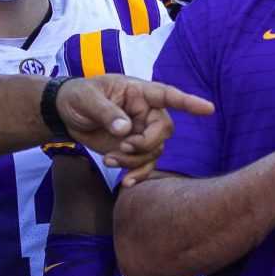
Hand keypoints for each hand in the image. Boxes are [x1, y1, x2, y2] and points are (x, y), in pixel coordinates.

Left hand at [56, 74, 215, 186]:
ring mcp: (141, 131)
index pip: (167, 95)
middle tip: (123, 147)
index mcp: (138, 92)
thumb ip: (106, 112)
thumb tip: (124, 130)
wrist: (66, 113)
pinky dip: (137, 174)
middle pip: (164, 130)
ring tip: (109, 160)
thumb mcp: (87, 99)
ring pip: (154, 151)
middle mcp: (146, 111)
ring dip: (134, 161)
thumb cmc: (78, 96)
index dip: (189, 102)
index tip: (209, 109)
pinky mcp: (132, 149)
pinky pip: (145, 164)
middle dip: (146, 144)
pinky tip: (126, 183)